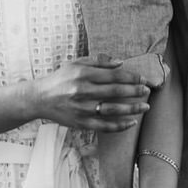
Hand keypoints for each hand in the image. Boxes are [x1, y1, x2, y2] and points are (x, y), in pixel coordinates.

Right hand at [29, 55, 149, 132]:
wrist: (39, 98)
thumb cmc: (60, 79)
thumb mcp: (75, 64)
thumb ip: (98, 61)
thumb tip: (120, 63)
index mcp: (82, 74)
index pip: (113, 75)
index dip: (131, 78)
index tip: (143, 79)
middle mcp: (82, 91)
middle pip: (115, 92)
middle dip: (135, 92)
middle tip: (148, 91)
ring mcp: (82, 108)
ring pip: (112, 110)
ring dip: (132, 109)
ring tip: (145, 107)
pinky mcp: (80, 123)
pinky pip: (104, 126)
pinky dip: (119, 126)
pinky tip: (131, 123)